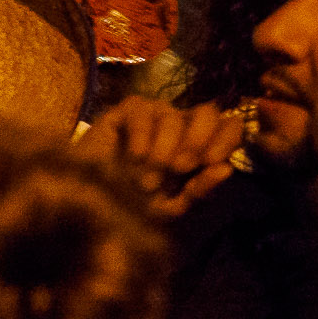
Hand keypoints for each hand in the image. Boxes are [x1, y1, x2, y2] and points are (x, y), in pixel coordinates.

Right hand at [79, 97, 243, 218]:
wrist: (89, 202)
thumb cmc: (132, 205)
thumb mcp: (172, 207)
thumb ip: (200, 190)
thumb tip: (227, 168)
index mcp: (198, 146)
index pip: (228, 127)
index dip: (226, 138)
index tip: (212, 161)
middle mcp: (180, 126)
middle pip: (207, 112)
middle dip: (197, 140)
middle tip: (180, 168)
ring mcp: (153, 116)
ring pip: (172, 116)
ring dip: (163, 149)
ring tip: (147, 177)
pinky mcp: (125, 111)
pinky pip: (142, 113)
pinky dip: (141, 137)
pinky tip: (134, 158)